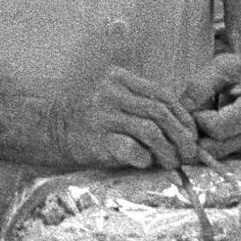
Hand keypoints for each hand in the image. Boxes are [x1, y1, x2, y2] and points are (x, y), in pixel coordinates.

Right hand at [56, 64, 199, 171]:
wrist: (48, 128)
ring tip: (172, 162)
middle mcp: (111, 93)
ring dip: (168, 150)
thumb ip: (140, 104)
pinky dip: (145, 158)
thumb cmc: (87, 117)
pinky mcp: (96, 138)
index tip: (191, 134)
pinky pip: (131, 149)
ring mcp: (103, 115)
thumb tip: (180, 128)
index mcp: (119, 78)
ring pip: (151, 131)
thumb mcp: (112, 98)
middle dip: (181, 135)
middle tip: (189, 153)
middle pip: (160, 112)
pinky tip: (145, 163)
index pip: (162, 94)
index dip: (183, 116)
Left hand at [182, 52, 240, 158]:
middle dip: (195, 132)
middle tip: (192, 112)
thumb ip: (201, 85)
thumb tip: (184, 108)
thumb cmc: (239, 70)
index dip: (198, 118)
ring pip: (213, 154)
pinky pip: (217, 155)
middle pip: (214, 147)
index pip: (217, 128)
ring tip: (200, 116)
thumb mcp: (220, 66)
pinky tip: (204, 125)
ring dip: (199, 139)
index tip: (195, 103)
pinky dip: (205, 143)